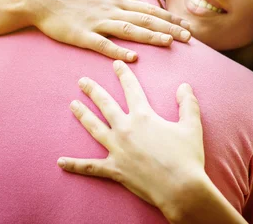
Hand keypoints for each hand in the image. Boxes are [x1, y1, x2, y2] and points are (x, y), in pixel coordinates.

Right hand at [26, 0, 190, 61]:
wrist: (40, 0)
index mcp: (116, 1)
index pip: (148, 10)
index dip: (169, 18)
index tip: (186, 26)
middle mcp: (111, 10)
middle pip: (145, 19)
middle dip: (169, 28)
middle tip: (189, 38)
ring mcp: (97, 23)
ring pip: (129, 30)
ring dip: (150, 36)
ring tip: (169, 43)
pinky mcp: (82, 36)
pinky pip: (103, 45)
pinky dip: (118, 52)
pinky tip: (133, 59)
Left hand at [58, 61, 205, 214]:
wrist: (180, 188)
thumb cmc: (187, 157)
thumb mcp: (192, 126)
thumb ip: (188, 103)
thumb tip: (184, 86)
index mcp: (144, 116)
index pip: (132, 89)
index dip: (124, 75)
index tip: (116, 64)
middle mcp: (126, 129)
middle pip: (106, 105)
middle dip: (93, 90)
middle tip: (82, 80)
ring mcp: (117, 149)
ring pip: (94, 128)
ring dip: (82, 115)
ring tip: (72, 105)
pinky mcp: (114, 169)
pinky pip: (90, 167)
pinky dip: (74, 165)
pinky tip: (60, 162)